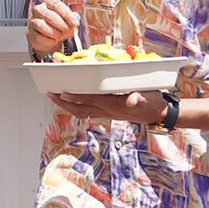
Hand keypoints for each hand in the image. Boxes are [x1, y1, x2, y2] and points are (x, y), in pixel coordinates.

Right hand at [28, 0, 78, 54]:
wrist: (51, 39)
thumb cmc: (60, 26)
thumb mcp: (69, 20)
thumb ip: (73, 18)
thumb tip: (75, 20)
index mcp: (49, 2)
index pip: (56, 4)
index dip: (67, 14)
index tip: (75, 23)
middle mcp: (39, 10)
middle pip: (49, 14)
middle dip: (61, 24)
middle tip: (68, 31)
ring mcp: (33, 21)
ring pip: (41, 25)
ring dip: (54, 33)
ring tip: (60, 36)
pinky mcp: (30, 33)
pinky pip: (38, 37)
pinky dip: (49, 41)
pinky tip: (54, 41)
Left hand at [48, 89, 166, 126]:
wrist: (158, 114)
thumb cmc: (152, 102)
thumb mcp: (147, 97)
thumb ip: (137, 97)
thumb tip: (130, 99)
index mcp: (114, 105)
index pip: (91, 100)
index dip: (76, 97)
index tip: (63, 93)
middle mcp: (107, 111)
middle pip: (80, 109)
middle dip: (64, 103)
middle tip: (50, 94)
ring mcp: (107, 113)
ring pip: (82, 111)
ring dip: (68, 105)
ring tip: (56, 96)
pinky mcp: (108, 113)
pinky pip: (88, 111)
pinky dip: (77, 105)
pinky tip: (72, 100)